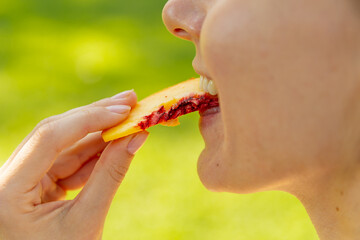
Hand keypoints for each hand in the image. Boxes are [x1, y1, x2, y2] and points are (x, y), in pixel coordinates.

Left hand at [0, 90, 148, 239]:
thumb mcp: (87, 221)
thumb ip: (111, 175)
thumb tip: (136, 137)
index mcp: (9, 191)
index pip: (49, 139)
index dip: (89, 120)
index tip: (124, 110)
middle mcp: (11, 177)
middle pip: (55, 133)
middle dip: (96, 116)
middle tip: (130, 100)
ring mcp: (24, 178)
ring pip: (66, 144)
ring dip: (100, 131)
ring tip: (130, 117)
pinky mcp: (39, 182)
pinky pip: (70, 160)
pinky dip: (96, 151)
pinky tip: (117, 140)